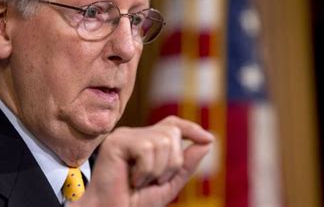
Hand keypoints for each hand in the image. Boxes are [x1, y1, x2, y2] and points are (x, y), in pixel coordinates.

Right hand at [72, 115, 213, 206]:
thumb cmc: (134, 202)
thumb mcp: (168, 183)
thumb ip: (186, 164)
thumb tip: (208, 141)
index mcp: (145, 141)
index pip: (172, 124)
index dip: (191, 128)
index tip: (208, 138)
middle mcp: (134, 134)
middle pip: (172, 133)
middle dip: (172, 163)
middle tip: (153, 181)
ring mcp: (124, 136)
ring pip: (162, 141)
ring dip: (158, 170)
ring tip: (140, 182)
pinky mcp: (115, 142)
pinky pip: (147, 148)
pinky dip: (145, 170)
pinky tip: (131, 179)